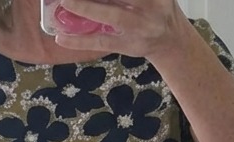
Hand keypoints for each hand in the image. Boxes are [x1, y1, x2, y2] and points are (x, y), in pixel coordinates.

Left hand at [53, 0, 187, 61]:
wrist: (172, 41)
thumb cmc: (158, 7)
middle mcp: (149, 7)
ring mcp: (138, 28)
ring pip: (110, 16)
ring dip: (86, 8)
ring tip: (64, 3)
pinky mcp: (127, 46)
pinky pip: (101, 42)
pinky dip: (80, 41)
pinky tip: (61, 38)